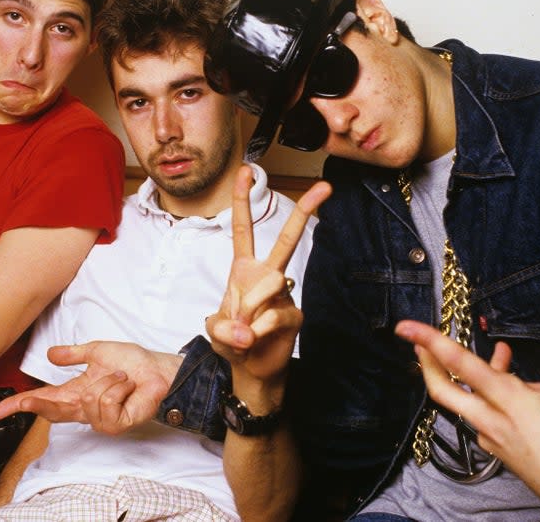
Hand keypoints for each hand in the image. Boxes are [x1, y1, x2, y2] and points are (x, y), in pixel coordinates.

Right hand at [0, 341, 181, 434]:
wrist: (159, 368)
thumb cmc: (134, 362)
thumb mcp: (97, 352)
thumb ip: (72, 354)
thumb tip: (49, 355)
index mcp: (77, 392)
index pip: (44, 400)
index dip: (21, 405)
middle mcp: (85, 408)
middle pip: (52, 411)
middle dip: (38, 403)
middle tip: (27, 399)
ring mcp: (100, 420)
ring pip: (86, 401)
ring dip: (108, 382)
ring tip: (122, 378)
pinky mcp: (116, 425)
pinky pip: (106, 405)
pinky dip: (118, 389)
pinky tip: (128, 388)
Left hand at [206, 166, 330, 386]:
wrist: (250, 370)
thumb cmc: (231, 341)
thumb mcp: (214, 330)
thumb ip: (223, 326)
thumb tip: (247, 330)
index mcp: (244, 269)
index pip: (244, 228)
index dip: (243, 199)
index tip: (248, 170)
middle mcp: (267, 275)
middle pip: (286, 238)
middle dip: (305, 211)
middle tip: (325, 186)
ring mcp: (284, 294)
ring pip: (272, 282)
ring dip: (248, 308)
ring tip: (242, 329)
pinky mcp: (294, 315)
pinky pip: (274, 315)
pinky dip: (257, 331)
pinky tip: (254, 340)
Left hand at [394, 316, 539, 515]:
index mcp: (508, 400)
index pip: (460, 364)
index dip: (430, 342)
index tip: (406, 328)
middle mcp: (491, 420)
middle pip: (443, 390)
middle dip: (426, 364)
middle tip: (417, 343)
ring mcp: (492, 439)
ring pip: (466, 404)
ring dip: (472, 377)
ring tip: (501, 355)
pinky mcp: (499, 452)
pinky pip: (483, 420)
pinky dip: (489, 400)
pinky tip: (510, 392)